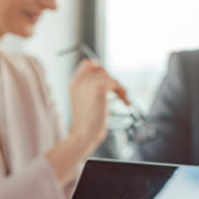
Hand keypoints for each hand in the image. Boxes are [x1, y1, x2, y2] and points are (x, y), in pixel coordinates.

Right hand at [46, 60, 127, 185]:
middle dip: (111, 79)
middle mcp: (79, 81)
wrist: (84, 134)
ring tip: (123, 98)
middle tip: (117, 92)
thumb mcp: (84, 101)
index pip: (87, 64)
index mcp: (74, 83)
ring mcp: (88, 84)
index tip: (109, 79)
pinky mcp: (99, 89)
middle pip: (101, 69)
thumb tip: (107, 79)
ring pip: (110, 77)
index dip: (100, 68)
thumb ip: (90, 88)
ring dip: (119, 87)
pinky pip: (116, 84)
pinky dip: (123, 92)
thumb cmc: (87, 122)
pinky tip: (125, 102)